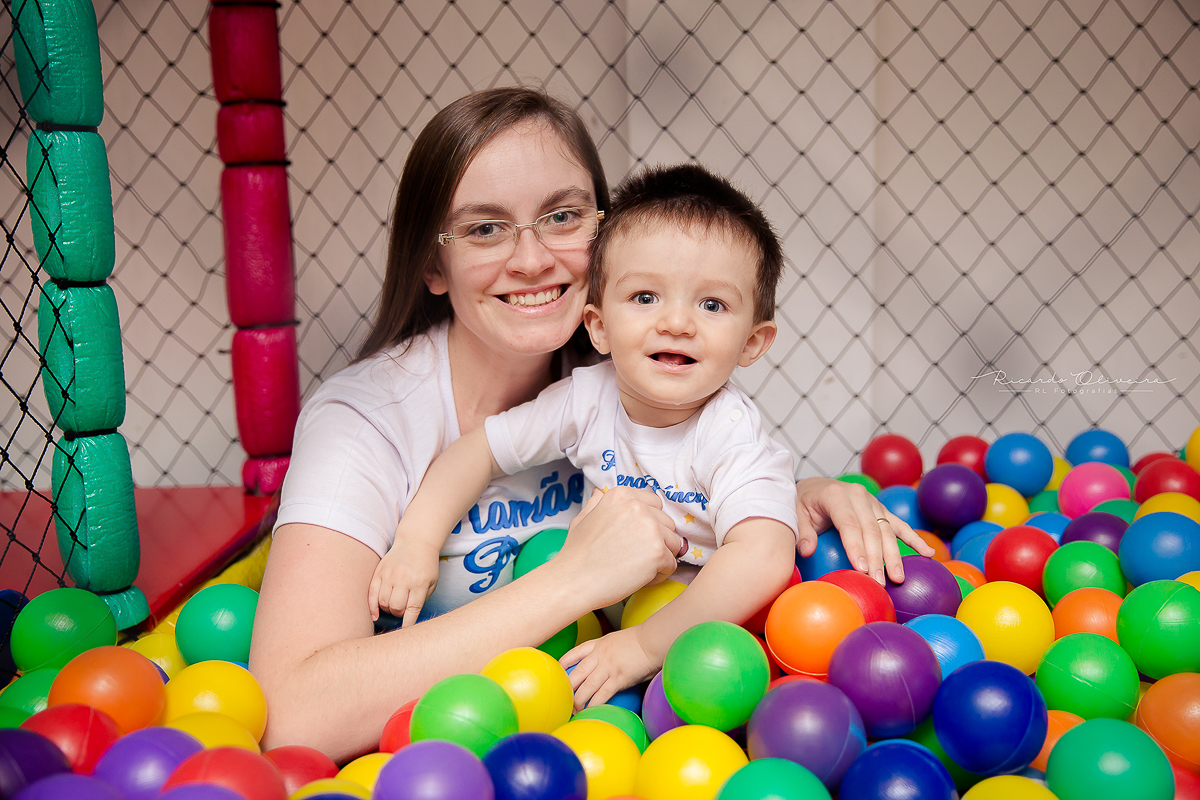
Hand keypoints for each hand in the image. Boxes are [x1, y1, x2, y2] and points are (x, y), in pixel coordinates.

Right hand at [368, 538, 440, 625]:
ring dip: (387, 609)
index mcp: (419, 583)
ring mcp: (389, 575)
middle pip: (396, 607)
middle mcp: (403, 579)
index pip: (412, 610)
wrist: (416, 542)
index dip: (408, 624)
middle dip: (398, 614)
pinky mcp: (379, 572)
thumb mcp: (432, 582)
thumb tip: (409, 618)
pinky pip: (371, 593)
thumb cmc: (426, 565)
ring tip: (394, 605)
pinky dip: (372, 607)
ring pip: (383, 602)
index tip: (406, 632)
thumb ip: (422, 600)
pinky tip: (375, 614)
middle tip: (402, 610)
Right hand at [556, 488, 681, 608]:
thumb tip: (601, 492)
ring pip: (674, 543)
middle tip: (634, 556)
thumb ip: (597, 503)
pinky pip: (672, 564)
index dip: (648, 524)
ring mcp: (650, 529)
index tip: (634, 539)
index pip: (655, 504)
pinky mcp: (658, 552)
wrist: (573, 581)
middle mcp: (638, 507)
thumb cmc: (576, 554)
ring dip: (660, 557)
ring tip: (637, 568)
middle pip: (667, 524)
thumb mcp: (582, 518)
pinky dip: (659, 575)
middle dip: (656, 541)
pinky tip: (639, 578)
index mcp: (622, 495)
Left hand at [560, 627, 658, 711]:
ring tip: (573, 710)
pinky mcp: (618, 678)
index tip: (557, 673)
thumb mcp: (618, 640)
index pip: (574, 653)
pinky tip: (589, 712)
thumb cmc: (642, 641)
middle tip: (562, 698)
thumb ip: (609, 651)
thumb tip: (607, 665)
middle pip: (576, 673)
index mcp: (598, 644)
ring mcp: (608, 667)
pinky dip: (594, 705)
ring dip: (578, 701)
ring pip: (586, 686)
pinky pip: (602, 695)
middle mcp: (599, 655)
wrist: (653, 640)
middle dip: (567, 687)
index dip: (563, 664)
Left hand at [795, 477, 935, 584]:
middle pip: (871, 530)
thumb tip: (807, 550)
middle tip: (880, 582)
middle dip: (877, 558)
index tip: (862, 570)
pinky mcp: (881, 509)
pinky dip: (914, 539)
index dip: (856, 547)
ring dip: (894, 555)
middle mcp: (857, 495)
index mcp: (836, 495)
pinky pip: (899, 525)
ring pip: (886, 530)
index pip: (849, 524)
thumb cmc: (803, 504)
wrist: (814, 487)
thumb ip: (802, 531)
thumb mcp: (795, 513)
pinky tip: (929, 554)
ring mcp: (872, 501)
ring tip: (898, 577)